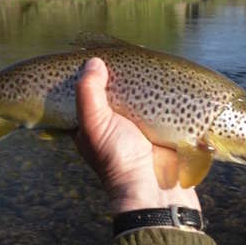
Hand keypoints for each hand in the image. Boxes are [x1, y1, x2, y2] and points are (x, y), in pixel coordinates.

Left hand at [75, 58, 200, 214]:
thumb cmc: (117, 158)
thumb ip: (88, 93)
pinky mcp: (157, 127)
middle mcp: (112, 124)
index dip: (89, 78)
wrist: (155, 188)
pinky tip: (160, 76)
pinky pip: (157, 104)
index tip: (96, 58)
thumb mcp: (94, 125)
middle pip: (113, 93)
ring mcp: (136, 125)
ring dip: (140, 84)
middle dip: (117, 78)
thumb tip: (93, 62)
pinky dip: (158, 93)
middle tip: (125, 56)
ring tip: (142, 60)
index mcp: (91, 125)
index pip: (86, 95)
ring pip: (135, 98)